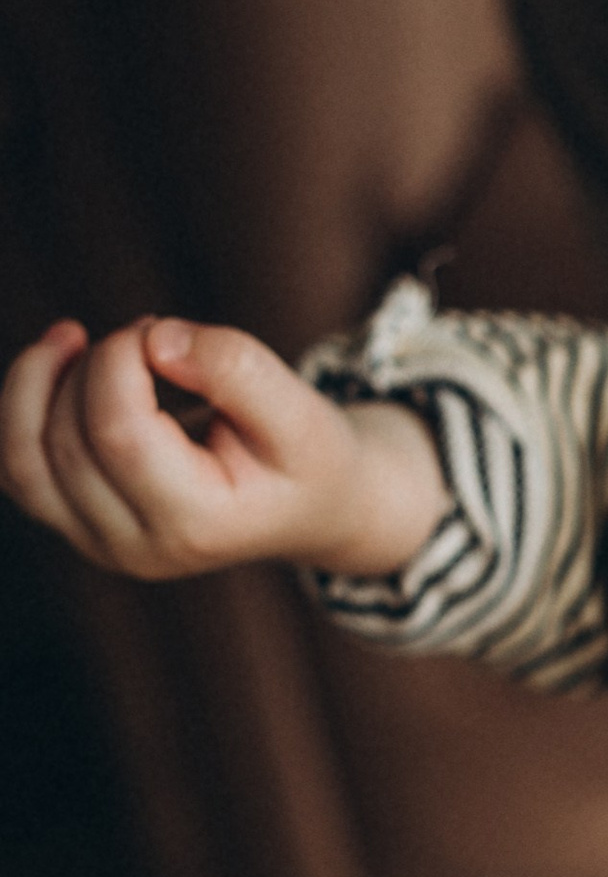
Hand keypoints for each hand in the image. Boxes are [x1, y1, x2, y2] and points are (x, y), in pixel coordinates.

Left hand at [0, 318, 444, 578]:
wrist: (308, 507)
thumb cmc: (308, 457)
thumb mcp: (304, 411)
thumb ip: (239, 369)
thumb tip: (156, 340)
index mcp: (196, 526)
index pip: (117, 433)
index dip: (121, 359)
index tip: (159, 327)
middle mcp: (138, 549)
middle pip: (68, 440)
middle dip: (93, 364)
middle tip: (148, 335)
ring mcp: (100, 545)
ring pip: (23, 458)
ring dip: (35, 382)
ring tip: (73, 339)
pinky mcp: (77, 525)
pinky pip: (16, 467)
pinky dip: (21, 409)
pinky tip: (55, 369)